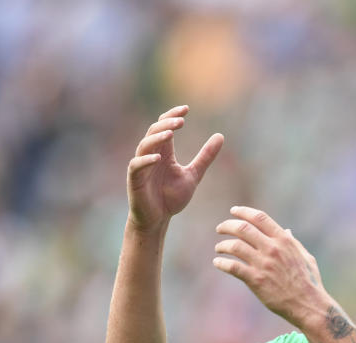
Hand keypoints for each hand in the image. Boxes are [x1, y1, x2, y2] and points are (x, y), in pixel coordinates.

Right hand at [127, 105, 223, 231]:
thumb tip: (220, 136)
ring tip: (171, 134)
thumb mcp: (193, 174)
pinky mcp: (134, 180)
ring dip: (157, 138)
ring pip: (145, 145)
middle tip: (181, 121)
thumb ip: (205, 156)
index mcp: (164, 152)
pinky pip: (136, 166)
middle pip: (154, 131)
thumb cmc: (171, 198)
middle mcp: (151, 155)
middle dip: (167, 124)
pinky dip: (146, 160)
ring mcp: (141, 167)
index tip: (186, 109)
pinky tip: (158, 158)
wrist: (158, 220)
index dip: (173, 116)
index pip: (165, 127)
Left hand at [213, 206, 329, 326]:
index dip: (243, 212)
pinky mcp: (256, 280)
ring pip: (235, 246)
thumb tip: (287, 230)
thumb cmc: (309, 282)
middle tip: (220, 229)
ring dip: (223, 245)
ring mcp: (263, 264)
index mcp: (284, 240)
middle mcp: (272, 249)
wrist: (308, 304)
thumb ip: (294, 243)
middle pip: (243, 228)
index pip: (259, 218)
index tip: (233, 211)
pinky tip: (218, 263)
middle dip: (227, 226)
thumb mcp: (305, 257)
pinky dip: (222, 263)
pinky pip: (233, 267)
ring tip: (219, 248)